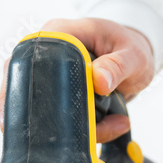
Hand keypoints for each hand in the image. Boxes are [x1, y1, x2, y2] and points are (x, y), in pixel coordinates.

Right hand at [0, 18, 154, 142]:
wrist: (134, 59)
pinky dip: (82, 130)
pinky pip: (56, 118)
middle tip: (96, 126)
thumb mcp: (133, 55)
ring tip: (113, 123)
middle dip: (56, 114)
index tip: (62, 107)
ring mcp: (47, 74)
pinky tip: (110, 125)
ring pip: (41, 109)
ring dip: (76, 126)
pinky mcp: (54, 94)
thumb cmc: (131, 49)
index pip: (35, 54)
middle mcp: (47, 52)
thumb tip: (98, 80)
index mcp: (61, 33)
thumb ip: (118, 66)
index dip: (40, 81)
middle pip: (28, 86)